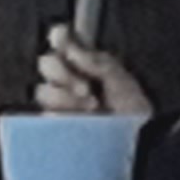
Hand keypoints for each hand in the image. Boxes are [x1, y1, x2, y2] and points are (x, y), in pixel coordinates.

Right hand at [34, 25, 150, 120]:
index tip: (65, 41)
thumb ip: (96, 61)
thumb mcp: (121, 80)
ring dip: (64, 98)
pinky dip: (61, 114)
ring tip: (91, 108)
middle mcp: (68, 80)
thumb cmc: (133, 111)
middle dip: (61, 72)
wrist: (136, 143)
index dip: (59, 37)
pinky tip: (79, 120)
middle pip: (45, 63)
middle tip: (85, 88)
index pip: (60, 40)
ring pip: (42, 91)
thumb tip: (72, 50)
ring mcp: (61, 103)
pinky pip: (45, 115)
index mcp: (84, 62)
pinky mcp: (56, 125)